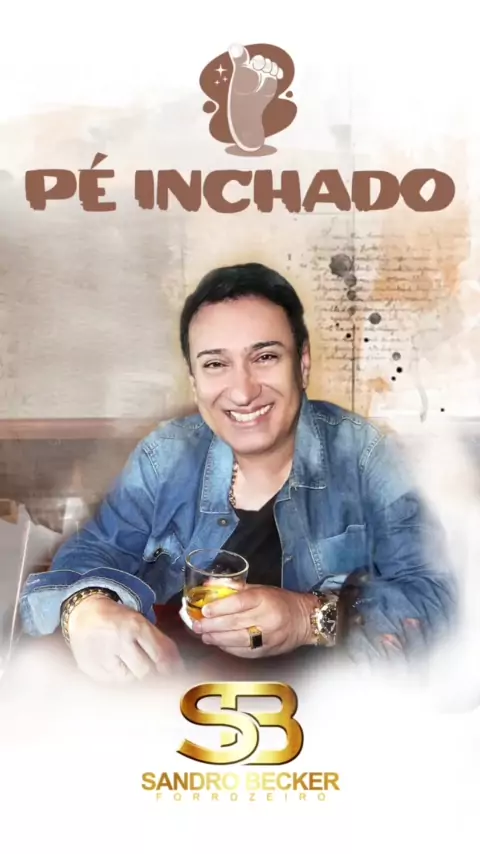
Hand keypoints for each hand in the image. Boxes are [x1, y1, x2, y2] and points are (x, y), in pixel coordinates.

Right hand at [67, 595, 182, 681]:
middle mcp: (119, 640)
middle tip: (153, 673)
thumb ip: (161, 642)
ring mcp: (103, 655)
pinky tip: (117, 668)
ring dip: (135, 677)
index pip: (160, 656)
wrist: (84, 613)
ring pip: (129, 680)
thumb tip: (178, 667)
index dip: (170, 669)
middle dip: (152, 674)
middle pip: (145, 671)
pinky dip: (119, 679)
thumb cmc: (118, 619)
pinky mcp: (91, 668)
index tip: (174, 675)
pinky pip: (113, 683)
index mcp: (136, 626)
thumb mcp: (141, 622)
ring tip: (131, 666)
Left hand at [192, 585, 313, 657]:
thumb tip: (209, 585)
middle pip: (234, 623)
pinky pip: (243, 652)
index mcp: (265, 599)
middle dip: (212, 625)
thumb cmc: (280, 601)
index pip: (239, 603)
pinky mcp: (267, 651)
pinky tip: (218, 643)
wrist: (304, 620)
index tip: (205, 610)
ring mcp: (268, 637)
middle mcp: (267, 618)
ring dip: (217, 638)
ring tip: (204, 635)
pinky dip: (228, 648)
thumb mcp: (260, 588)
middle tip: (197, 625)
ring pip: (237, 640)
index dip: (220, 607)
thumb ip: (235, 587)